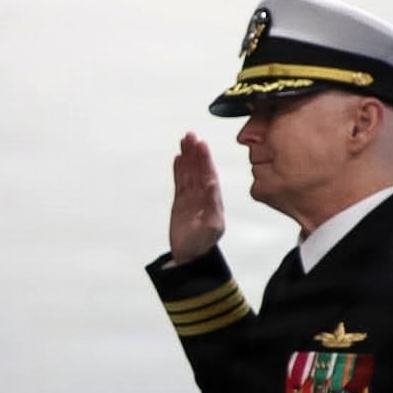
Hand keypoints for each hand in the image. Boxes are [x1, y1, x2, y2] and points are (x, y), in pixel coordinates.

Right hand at [169, 132, 224, 263]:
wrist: (189, 256)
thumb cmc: (201, 244)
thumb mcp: (210, 226)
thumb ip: (211, 204)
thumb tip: (212, 184)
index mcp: (214, 199)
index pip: (209, 174)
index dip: (205, 159)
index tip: (201, 144)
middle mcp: (204, 195)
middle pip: (199, 169)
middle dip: (196, 152)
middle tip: (191, 135)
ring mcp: (192, 198)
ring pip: (189, 172)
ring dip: (187, 157)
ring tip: (184, 140)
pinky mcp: (180, 202)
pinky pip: (180, 182)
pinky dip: (179, 170)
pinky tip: (178, 158)